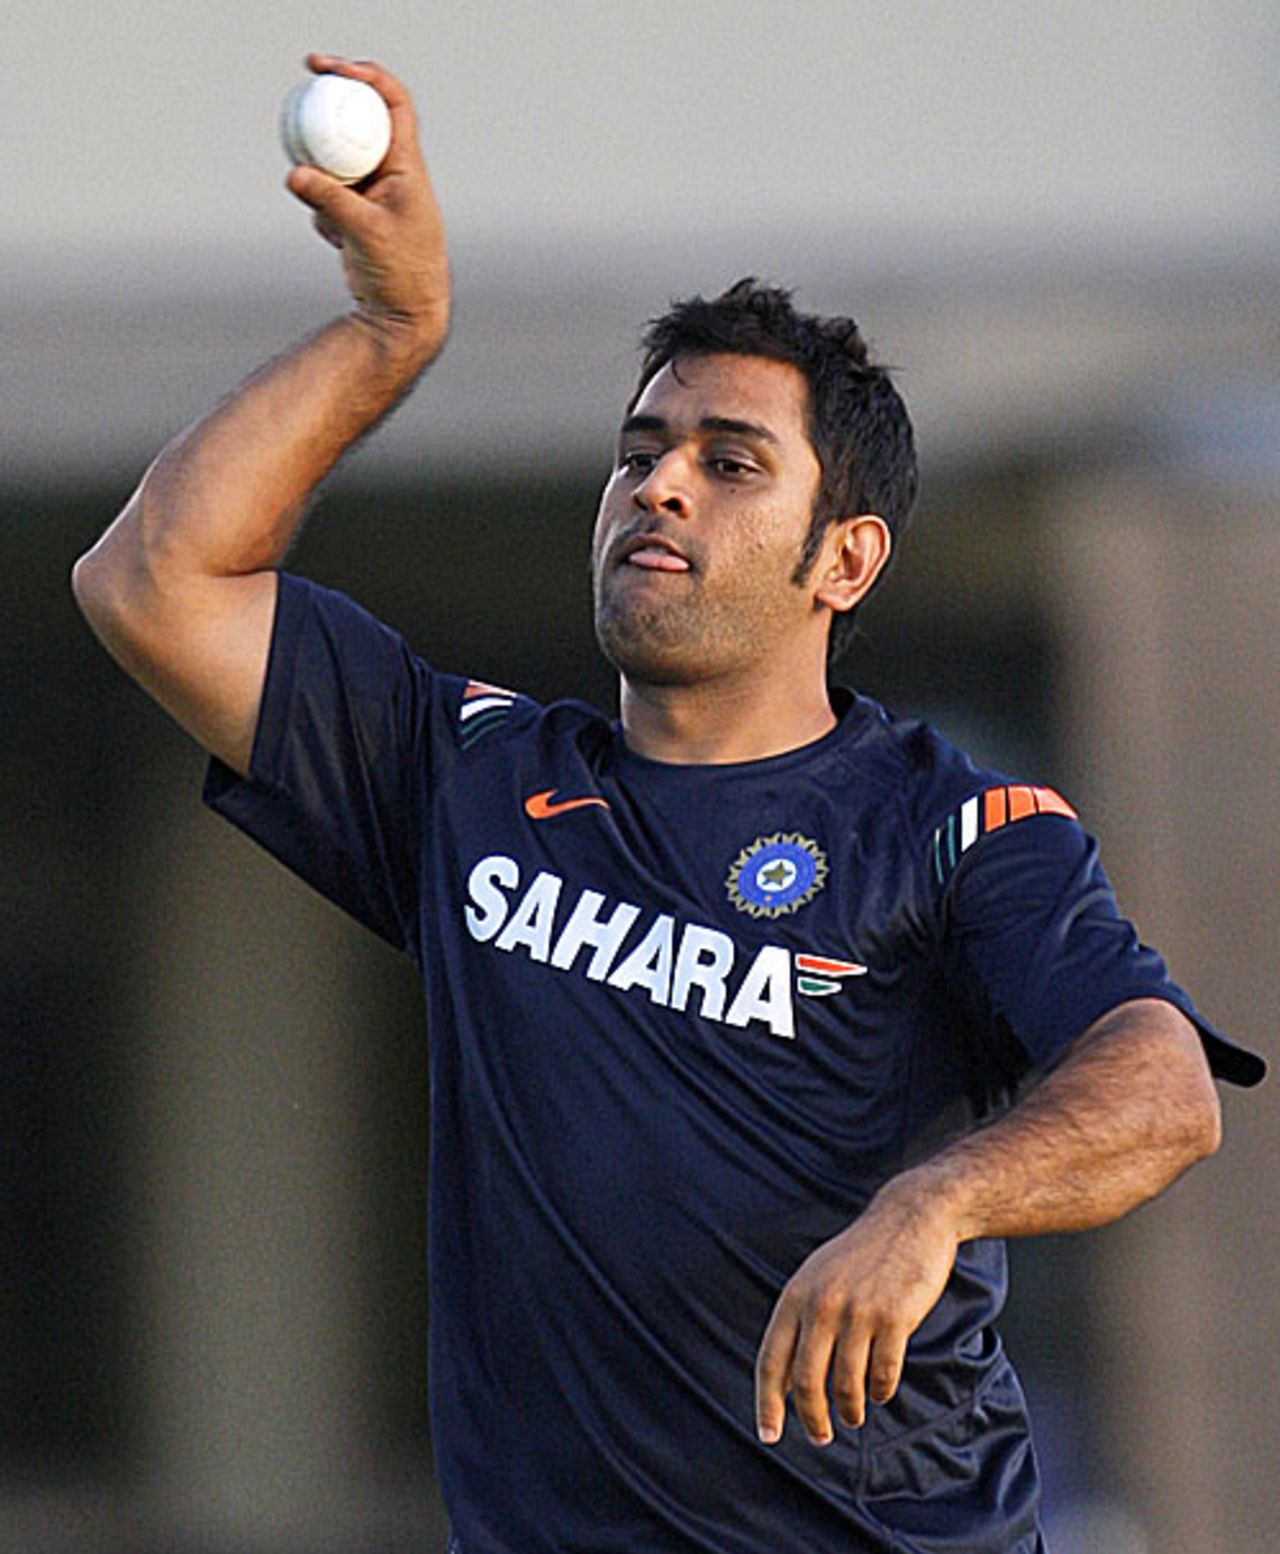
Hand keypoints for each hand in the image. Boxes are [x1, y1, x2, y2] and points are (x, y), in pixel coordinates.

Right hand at [286, 54, 450, 363]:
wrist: (403, 317)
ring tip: (328, 214)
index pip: (391, 102)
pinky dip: (322, 213)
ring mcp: (373, 194)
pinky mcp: (356, 216)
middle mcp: (393, 174)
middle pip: (357, 124)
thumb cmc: (402, 274)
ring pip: (335, 164)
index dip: (363, 75)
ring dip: (320, 178)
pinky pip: (327, 198)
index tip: (327, 68)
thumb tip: (294, 175)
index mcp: (407, 166)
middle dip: (328, 115)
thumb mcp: (366, 233)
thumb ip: (330, 200)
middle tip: (298, 101)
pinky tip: (338, 241)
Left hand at [754, 1176, 958, 1445]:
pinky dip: (880, 1390)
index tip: (768, 1436)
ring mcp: (858, 1311)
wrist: (910, 1217)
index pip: (771, 1360)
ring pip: (847, 1384)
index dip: (767, 1403)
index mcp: (796, 1295)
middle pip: (807, 1381)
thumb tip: (785, 1381)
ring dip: (850, 1409)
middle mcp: (822, 1304)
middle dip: (812, 1418)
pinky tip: (880, 1391)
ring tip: (853, 1417)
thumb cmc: (862, 1255)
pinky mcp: (895, 1317)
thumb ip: (800, 1320)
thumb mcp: (818, 1277)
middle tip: (820, 1436)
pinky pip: (883, 1373)